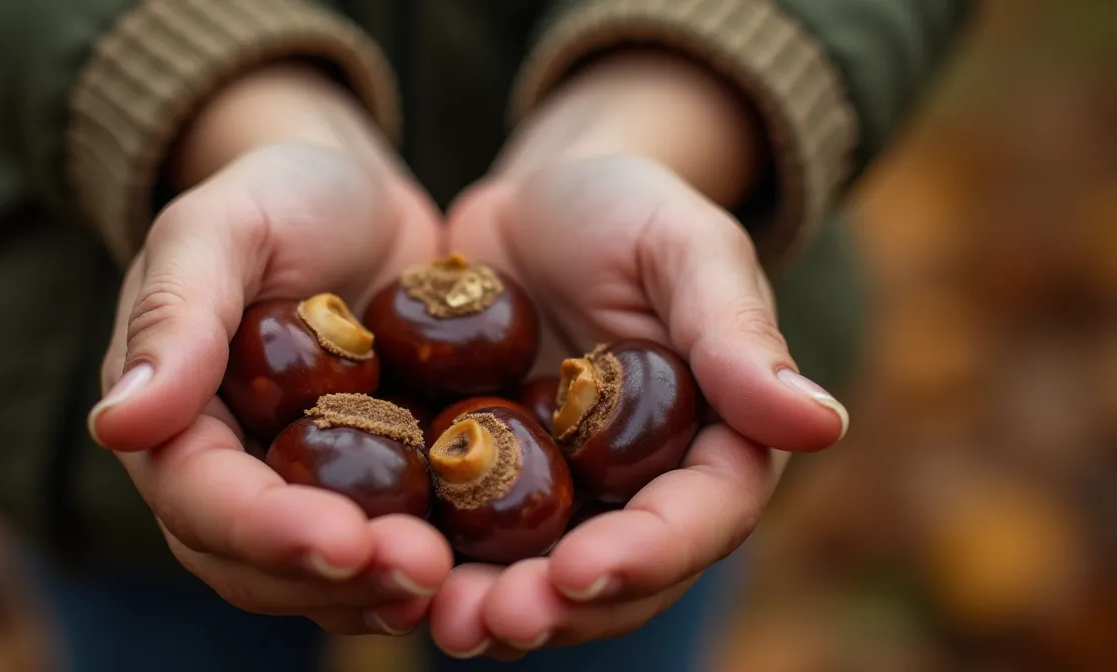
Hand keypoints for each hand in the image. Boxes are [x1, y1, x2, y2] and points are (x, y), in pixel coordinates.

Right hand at [86, 66, 449, 634]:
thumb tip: (117, 423)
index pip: (202, 500)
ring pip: (325, 577)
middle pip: (260, 564)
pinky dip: (430, 569)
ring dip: (383, 592)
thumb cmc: (279, 195)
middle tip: (419, 574)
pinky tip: (482, 568)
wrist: (358, 200)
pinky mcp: (375, 489)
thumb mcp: (221, 227)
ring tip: (453, 583)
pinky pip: (392, 548)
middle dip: (335, 581)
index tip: (341, 541)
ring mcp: (305, 491)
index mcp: (176, 421)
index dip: (265, 531)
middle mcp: (233, 474)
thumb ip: (174, 314)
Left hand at [429, 52, 849, 657]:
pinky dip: (434, 564)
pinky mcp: (485, 487)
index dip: (647, 555)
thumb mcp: (684, 247)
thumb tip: (824, 422)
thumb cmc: (624, 209)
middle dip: (559, 608)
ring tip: (438, 620)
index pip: (698, 520)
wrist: (529, 205)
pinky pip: (463, 541)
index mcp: (712, 444)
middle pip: (615, 577)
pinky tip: (387, 569)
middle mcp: (640, 491)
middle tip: (494, 619)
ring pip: (537, 578)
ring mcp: (562, 498)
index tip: (580, 571)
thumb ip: (736, 333)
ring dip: (492, 609)